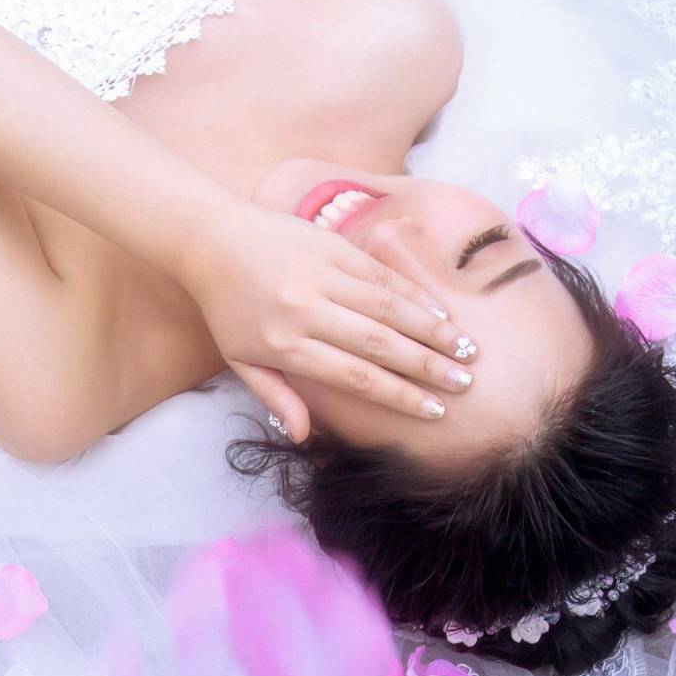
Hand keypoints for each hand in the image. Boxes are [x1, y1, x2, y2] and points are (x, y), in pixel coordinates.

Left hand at [179, 208, 472, 441]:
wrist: (210, 238)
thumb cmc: (226, 307)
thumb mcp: (240, 360)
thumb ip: (275, 396)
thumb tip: (304, 437)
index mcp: (285, 345)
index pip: (354, 376)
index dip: (399, 395)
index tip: (434, 411)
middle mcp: (306, 310)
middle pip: (379, 344)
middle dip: (427, 366)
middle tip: (464, 383)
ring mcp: (321, 275)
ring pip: (388, 306)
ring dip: (432, 329)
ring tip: (466, 348)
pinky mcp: (332, 246)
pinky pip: (380, 274)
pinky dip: (413, 293)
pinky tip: (440, 311)